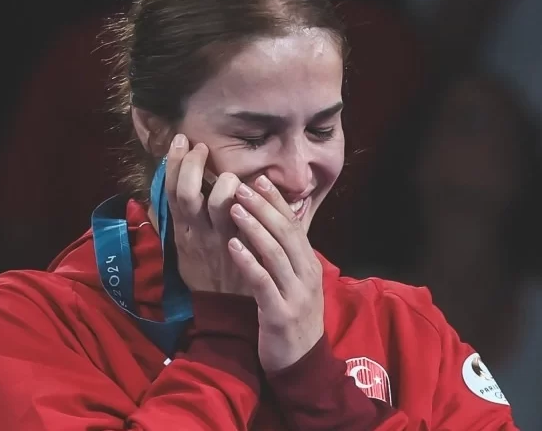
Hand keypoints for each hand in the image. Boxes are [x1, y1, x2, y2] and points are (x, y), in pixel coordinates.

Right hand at [164, 134, 252, 296]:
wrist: (224, 310)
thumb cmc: (205, 274)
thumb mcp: (183, 249)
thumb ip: (178, 221)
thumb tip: (166, 194)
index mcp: (181, 231)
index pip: (170, 192)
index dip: (173, 164)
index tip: (181, 140)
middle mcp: (197, 234)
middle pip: (187, 194)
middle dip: (191, 165)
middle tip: (199, 147)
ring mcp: (220, 241)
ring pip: (218, 205)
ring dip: (223, 183)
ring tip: (229, 174)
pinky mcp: (242, 249)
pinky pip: (245, 220)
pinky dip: (250, 202)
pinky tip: (256, 188)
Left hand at [226, 176, 324, 371]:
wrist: (301, 363)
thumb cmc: (293, 317)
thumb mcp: (295, 282)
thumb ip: (286, 254)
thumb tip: (273, 222)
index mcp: (309, 264)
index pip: (294, 225)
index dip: (276, 201)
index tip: (259, 178)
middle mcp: (306, 275)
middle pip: (286, 233)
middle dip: (264, 207)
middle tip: (242, 186)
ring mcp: (295, 294)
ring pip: (276, 253)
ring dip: (255, 228)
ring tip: (235, 208)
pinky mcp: (280, 314)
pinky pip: (263, 282)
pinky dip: (249, 261)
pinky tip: (233, 245)